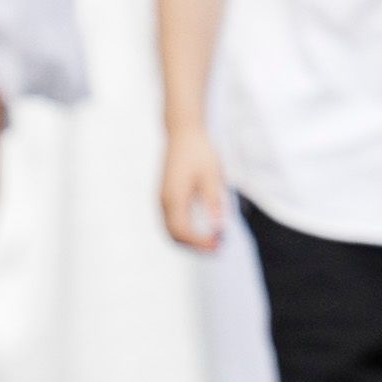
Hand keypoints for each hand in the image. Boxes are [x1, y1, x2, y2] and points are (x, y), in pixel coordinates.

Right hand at [157, 127, 228, 251]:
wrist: (183, 133)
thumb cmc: (199, 151)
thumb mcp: (212, 175)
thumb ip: (214, 202)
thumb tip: (218, 227)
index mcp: (174, 197)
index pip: (183, 231)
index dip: (200, 243)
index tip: (218, 246)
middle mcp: (164, 201)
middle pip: (175, 235)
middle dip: (195, 245)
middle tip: (218, 248)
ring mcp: (163, 199)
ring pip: (171, 230)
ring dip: (190, 240)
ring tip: (212, 241)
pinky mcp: (166, 196)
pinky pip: (172, 221)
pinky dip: (185, 230)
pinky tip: (202, 229)